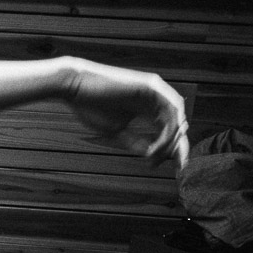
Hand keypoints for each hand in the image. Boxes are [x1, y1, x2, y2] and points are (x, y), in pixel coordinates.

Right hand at [61, 60, 188, 166]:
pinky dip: (166, 130)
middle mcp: (156, 97)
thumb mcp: (116, 130)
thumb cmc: (90, 105)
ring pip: (177, 118)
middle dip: (177, 147)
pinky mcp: (151, 86)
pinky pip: (169, 110)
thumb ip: (135, 141)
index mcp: (148, 106)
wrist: (74, 86)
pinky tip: (155, 144)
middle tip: (171, 165)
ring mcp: (155, 90)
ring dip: (171, 140)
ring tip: (156, 155)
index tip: (174, 166)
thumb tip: (151, 154)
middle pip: (178, 124)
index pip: (169, 128)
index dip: (174, 148)